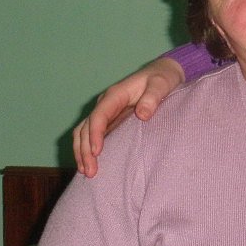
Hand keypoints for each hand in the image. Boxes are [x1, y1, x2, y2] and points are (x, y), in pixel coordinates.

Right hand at [74, 56, 184, 176]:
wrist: (163, 72)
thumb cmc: (162, 78)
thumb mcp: (161, 84)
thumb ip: (153, 97)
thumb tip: (143, 114)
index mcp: (115, 94)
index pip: (99, 115)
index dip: (95, 134)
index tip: (97, 152)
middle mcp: (106, 103)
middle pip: (86, 127)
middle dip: (85, 149)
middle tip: (90, 172)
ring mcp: (106, 112)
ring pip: (83, 132)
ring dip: (82, 152)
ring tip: (86, 172)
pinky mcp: (110, 120)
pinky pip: (91, 134)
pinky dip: (87, 149)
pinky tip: (89, 164)